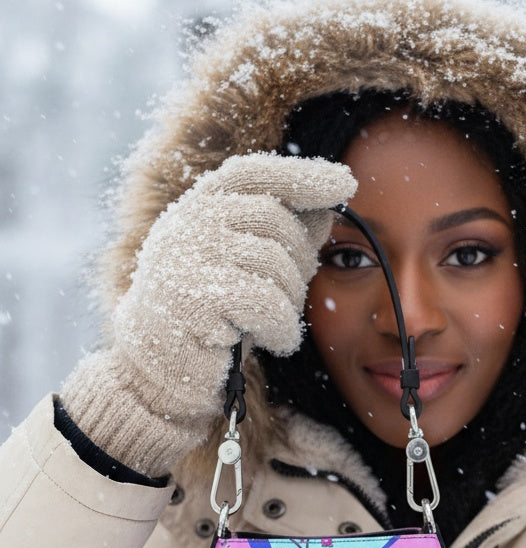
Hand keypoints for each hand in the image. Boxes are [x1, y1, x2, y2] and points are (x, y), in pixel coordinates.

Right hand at [61, 153, 354, 475]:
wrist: (157, 372)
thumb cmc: (210, 321)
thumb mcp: (246, 273)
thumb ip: (279, 239)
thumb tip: (328, 212)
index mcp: (197, 207)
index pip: (252, 174)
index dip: (300, 176)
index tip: (345, 183)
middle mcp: (187, 221)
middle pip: (274, 219)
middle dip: (300, 261)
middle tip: (295, 298)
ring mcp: (186, 256)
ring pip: (275, 263)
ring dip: (291, 303)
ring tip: (279, 326)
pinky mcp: (192, 299)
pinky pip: (265, 303)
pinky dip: (281, 327)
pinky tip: (276, 342)